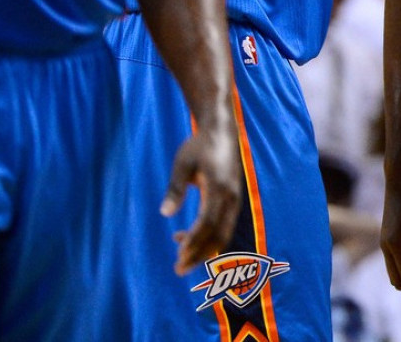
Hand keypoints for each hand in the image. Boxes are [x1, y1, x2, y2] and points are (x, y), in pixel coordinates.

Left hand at [161, 124, 240, 275]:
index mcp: (219, 188)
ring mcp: (235, 198)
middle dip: (199, 254)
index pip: (207, 223)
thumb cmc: (199, 145)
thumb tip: (165, 214)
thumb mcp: (183, 163)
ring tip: (182, 258)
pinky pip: (224, 224)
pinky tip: (188, 236)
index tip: (179, 255)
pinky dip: (209, 236)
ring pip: (224, 232)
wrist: (222, 130)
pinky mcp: (233, 198)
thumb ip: (175, 189)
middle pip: (218, 234)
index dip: (194, 241)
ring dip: (204, 248)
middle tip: (178, 269)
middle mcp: (231, 196)